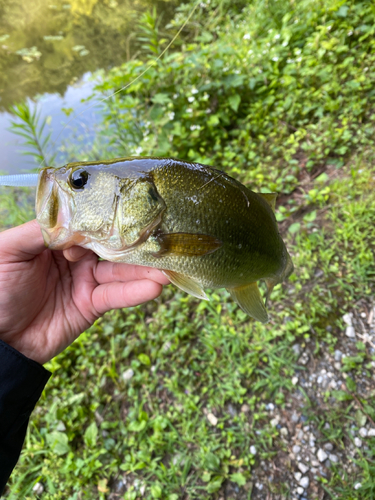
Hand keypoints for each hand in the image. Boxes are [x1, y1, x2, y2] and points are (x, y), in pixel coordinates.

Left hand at [0, 220, 168, 364]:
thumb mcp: (8, 251)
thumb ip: (39, 230)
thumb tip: (73, 215)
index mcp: (54, 239)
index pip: (88, 224)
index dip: (108, 220)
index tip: (132, 215)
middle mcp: (74, 257)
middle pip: (109, 245)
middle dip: (135, 242)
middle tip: (164, 235)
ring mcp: (84, 281)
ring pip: (119, 270)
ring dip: (144, 268)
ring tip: (169, 263)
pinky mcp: (91, 305)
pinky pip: (115, 296)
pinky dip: (135, 292)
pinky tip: (155, 286)